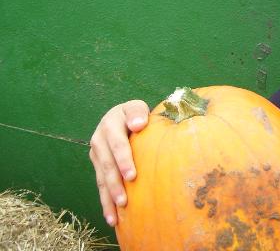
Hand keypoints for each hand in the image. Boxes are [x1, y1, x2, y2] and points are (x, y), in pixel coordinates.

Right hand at [89, 100, 148, 226]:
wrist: (121, 115)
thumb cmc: (136, 113)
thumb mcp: (136, 107)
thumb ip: (137, 112)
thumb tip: (138, 124)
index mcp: (110, 123)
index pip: (117, 143)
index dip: (123, 160)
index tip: (132, 176)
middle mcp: (99, 139)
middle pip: (107, 164)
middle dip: (115, 184)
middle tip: (124, 200)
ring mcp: (96, 154)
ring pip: (101, 178)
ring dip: (108, 197)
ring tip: (116, 214)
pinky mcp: (97, 165)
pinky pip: (100, 185)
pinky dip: (105, 202)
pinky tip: (112, 217)